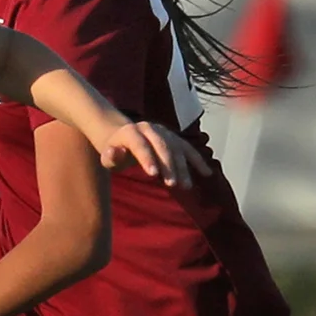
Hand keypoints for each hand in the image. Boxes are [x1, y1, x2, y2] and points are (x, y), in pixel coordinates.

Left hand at [99, 121, 214, 188]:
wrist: (123, 136)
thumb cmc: (114, 151)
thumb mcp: (108, 155)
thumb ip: (111, 156)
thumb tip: (115, 152)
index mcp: (132, 132)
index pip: (141, 145)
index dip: (148, 159)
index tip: (153, 175)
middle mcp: (150, 129)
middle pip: (162, 146)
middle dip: (168, 165)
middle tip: (172, 184)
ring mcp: (164, 132)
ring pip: (177, 149)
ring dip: (183, 167)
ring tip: (186, 186)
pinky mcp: (174, 138)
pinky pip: (188, 149)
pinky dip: (198, 160)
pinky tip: (207, 173)